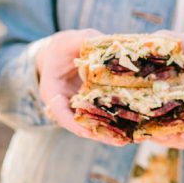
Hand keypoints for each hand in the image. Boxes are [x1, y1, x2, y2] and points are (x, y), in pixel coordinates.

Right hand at [36, 28, 128, 146]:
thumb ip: (84, 40)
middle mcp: (64, 103)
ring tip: (129, 140)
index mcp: (52, 90)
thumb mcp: (70, 40)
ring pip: (91, 123)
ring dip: (109, 133)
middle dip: (98, 134)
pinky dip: (114, 121)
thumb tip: (104, 41)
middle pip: (79, 124)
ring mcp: (77, 107)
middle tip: (118, 141)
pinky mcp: (90, 106)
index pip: (59, 111)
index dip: (73, 123)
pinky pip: (100, 115)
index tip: (88, 133)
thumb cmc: (63, 46)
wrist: (62, 52)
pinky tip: (131, 126)